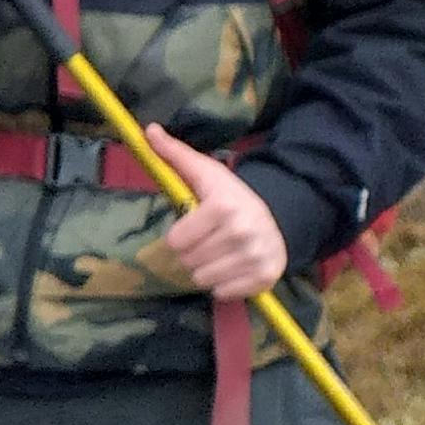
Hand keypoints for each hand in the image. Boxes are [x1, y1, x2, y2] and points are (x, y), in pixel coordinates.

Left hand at [146, 124, 287, 299]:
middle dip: (192, 253)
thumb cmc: (231, 197)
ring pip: (202, 279)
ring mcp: (255, 257)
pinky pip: (222, 293)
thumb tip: (148, 130)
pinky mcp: (265, 278)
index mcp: (223, 206)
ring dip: (205, 270)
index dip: (179, 236)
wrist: (276, 220)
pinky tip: (232, 268)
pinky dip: (222, 285)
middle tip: (208, 241)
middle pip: (188, 261)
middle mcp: (242, 232)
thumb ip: (174, 154)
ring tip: (219, 254)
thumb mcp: (204, 173)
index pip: (176, 241)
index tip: (193, 227)